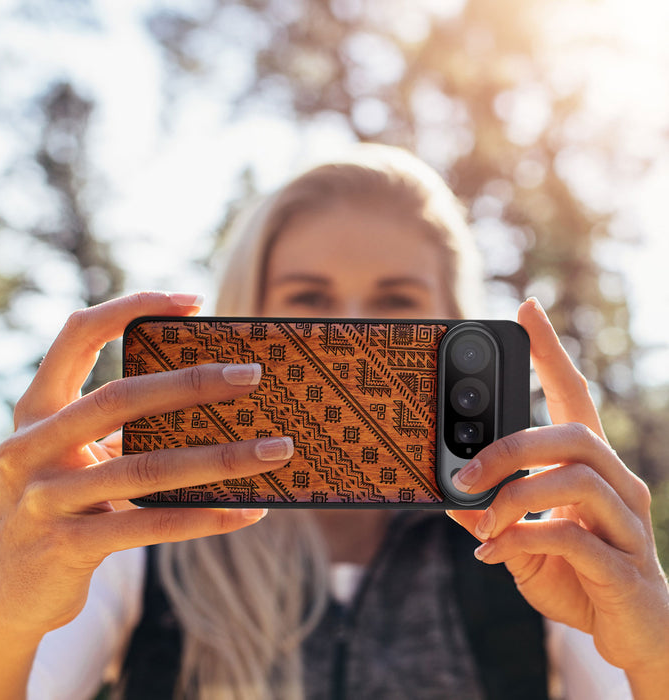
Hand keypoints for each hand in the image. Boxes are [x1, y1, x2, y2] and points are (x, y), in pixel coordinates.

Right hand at [0, 292, 292, 639]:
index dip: (131, 307)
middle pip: (120, 398)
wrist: (15, 591)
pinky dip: (205, 517)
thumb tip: (217, 401)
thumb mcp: (82, 456)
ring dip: (221, 457)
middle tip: (253, 375)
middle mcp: (31, 446)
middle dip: (192, 383)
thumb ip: (125, 427)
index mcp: (38, 409)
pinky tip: (249, 511)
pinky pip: (151, 525)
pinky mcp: (67, 546)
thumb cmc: (68, 504)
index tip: (193, 301)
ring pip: (146, 467)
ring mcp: (45, 498)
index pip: (77, 335)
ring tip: (276, 450)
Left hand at [447, 298, 668, 691]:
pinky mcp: (626, 567)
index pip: (574, 395)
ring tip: (480, 522)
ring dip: (514, 497)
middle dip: (510, 447)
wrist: (633, 635)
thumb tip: (449, 495)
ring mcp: (628, 524)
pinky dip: (522, 540)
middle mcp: (618, 484)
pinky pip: (573, 538)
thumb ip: (492, 515)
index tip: (527, 309)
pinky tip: (493, 554)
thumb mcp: (522, 540)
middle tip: (463, 472)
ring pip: (576, 479)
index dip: (551, 352)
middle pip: (573, 434)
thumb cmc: (578, 577)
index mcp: (591, 468)